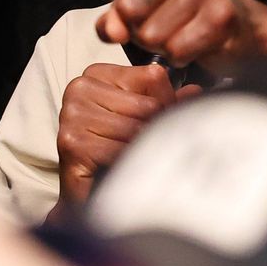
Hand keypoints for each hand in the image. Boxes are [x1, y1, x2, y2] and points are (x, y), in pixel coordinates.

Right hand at [56, 63, 200, 207]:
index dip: (164, 103)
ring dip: (138, 147)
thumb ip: (165, 101)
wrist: (86, 191)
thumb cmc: (110, 149)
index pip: (153, 78)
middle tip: (141, 144)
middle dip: (151, 129)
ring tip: (129, 155)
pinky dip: (125, 161)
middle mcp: (79, 88)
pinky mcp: (72, 141)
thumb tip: (195, 92)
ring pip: (135, 128)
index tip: (151, 121)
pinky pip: (119, 149)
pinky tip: (118, 165)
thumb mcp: (139, 117)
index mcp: (97, 74)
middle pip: (146, 105)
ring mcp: (72, 114)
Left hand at [94, 0, 266, 70]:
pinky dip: (178, 56)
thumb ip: (115, 18)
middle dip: (137, 29)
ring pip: (152, 34)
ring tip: (180, 31)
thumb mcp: (140, 6)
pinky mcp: (223, 13)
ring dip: (159, 44)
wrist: (237, 24)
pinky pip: (176, 49)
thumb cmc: (178, 7)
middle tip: (160, 21)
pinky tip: (194, 43)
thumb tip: (114, 33)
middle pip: (131, 9)